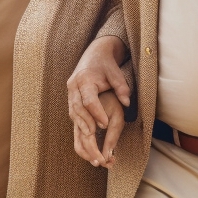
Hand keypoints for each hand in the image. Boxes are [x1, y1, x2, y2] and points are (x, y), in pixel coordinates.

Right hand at [67, 35, 129, 155]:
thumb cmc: (107, 65)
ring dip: (81, 127)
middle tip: (94, 139)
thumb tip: (127, 103)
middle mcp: (74, 86)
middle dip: (86, 125)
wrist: (94, 55)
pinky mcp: (71, 98)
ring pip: (73, 113)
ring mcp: (70, 92)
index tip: (105, 125)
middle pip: (77, 109)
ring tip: (89, 142)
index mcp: (85, 79)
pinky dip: (79, 124)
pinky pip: (73, 113)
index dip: (96, 113)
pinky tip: (86, 135)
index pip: (89, 100)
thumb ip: (122, 87)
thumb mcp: (116, 74)